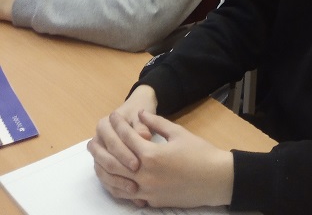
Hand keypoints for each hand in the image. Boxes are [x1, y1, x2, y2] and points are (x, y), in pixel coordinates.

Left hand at [89, 109, 233, 208]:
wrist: (214, 179)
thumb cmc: (199, 153)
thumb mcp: (179, 133)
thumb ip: (157, 123)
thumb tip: (140, 115)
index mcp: (151, 155)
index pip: (127, 138)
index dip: (119, 125)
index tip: (113, 116)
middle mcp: (144, 174)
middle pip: (115, 161)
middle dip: (101, 149)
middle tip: (92, 140)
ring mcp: (146, 191)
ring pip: (116, 182)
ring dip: (102, 170)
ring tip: (95, 160)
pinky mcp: (150, 201)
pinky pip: (126, 195)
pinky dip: (115, 187)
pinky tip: (111, 180)